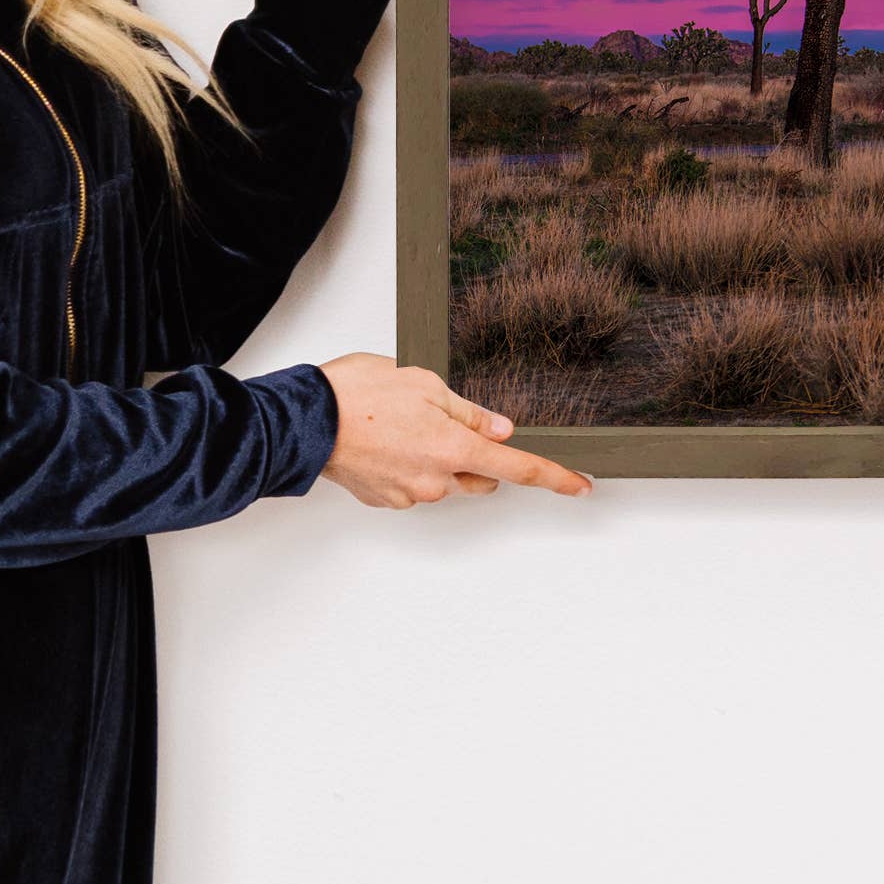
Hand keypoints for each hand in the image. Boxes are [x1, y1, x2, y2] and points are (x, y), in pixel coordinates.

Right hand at [318, 353, 592, 508]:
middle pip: (480, 476)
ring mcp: (409, 494)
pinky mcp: (385, 499)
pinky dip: (411, 466)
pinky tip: (388, 442)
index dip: (554, 477)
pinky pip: (414, 485)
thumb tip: (500, 429)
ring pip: (445, 481)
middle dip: (477, 455)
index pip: (518, 467)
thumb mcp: (426, 384)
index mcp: (454, 449)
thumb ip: (469, 412)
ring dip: (439, 458)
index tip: (580, 487)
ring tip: (404, 424)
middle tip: (446, 421)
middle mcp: (435, 480)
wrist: (303, 421)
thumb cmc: (357, 394)